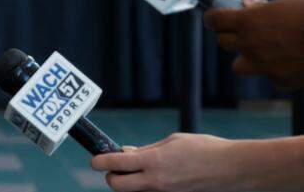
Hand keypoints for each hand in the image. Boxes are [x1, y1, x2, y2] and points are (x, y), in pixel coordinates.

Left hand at [91, 134, 241, 191]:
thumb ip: (146, 150)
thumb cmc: (204, 150)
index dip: (99, 161)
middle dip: (111, 177)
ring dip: (129, 182)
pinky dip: (146, 186)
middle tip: (116, 167)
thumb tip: (126, 153)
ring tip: (139, 170)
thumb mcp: (171, 142)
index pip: (115, 164)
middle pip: (117, 186)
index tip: (94, 160)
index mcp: (154, 162)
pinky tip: (155, 175)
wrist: (233, 169)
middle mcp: (156, 182)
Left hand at [204, 0, 303, 89]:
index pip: (214, 20)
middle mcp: (251, 45)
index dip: (213, 18)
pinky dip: (275, 70)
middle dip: (230, 35)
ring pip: (240, 66)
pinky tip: (289, 61)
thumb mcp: (288, 2)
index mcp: (249, 21)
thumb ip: (264, 5)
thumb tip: (248, 3)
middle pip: (223, 43)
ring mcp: (265, 66)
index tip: (214, 17)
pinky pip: (270, 77)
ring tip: (261, 50)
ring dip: (246, 58)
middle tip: (241, 31)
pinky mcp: (282, 81)